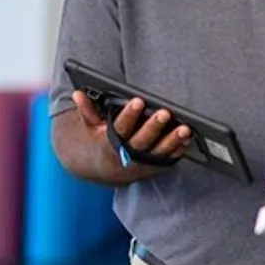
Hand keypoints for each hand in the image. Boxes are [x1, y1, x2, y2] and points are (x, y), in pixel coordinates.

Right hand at [72, 90, 191, 162]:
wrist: (103, 170)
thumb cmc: (99, 142)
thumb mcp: (90, 128)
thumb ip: (87, 111)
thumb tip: (78, 94)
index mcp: (110, 143)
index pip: (120, 128)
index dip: (129, 115)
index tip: (138, 101)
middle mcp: (126, 155)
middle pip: (142, 141)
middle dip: (153, 127)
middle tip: (165, 113)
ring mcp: (141, 164)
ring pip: (158, 152)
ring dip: (172, 140)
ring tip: (185, 128)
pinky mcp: (152, 167)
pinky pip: (167, 160)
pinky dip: (177, 150)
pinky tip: (187, 140)